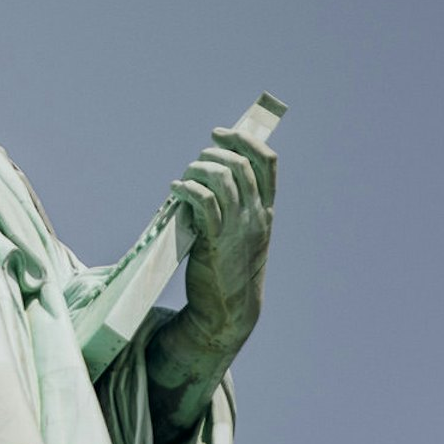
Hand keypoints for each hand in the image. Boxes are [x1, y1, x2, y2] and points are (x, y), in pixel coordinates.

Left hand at [172, 128, 275, 348]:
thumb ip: (236, 206)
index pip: (268, 162)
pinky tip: (176, 190)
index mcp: (266, 211)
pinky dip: (187, 188)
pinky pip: (204, 202)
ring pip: (223, 179)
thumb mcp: (244, 234)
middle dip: (213, 153)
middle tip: (196, 161)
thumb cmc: (230, 267)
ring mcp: (237, 228)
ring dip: (197, 169)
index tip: (221, 133)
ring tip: (184, 177)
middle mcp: (256, 216)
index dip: (245, 140)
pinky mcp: (215, 241)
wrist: (229, 310)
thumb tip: (212, 173)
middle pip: (240, 165)